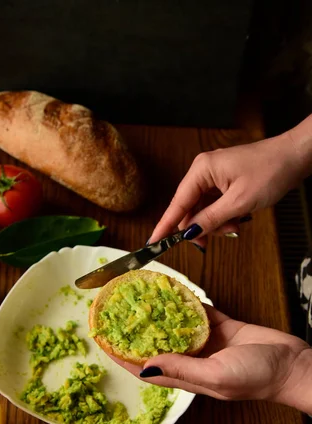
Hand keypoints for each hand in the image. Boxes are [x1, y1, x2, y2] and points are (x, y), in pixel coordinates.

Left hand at [110, 305, 311, 409]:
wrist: (293, 365)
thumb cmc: (258, 377)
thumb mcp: (216, 376)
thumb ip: (182, 369)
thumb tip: (146, 364)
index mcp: (187, 376)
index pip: (145, 367)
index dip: (122, 356)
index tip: (103, 340)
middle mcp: (191, 360)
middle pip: (155, 344)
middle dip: (134, 332)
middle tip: (116, 313)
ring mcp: (206, 343)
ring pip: (173, 326)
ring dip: (157, 314)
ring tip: (138, 297)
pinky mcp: (221, 327)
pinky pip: (196, 313)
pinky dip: (184, 302)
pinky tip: (172, 290)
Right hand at [149, 127, 310, 246]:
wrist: (295, 156)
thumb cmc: (270, 171)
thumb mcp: (239, 202)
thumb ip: (210, 219)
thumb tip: (188, 233)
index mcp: (202, 170)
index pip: (177, 203)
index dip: (165, 226)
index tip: (152, 243)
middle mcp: (203, 172)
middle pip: (189, 209)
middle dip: (201, 227)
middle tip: (212, 240)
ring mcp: (214, 177)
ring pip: (203, 210)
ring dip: (216, 223)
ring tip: (236, 224)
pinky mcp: (224, 182)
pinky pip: (214, 206)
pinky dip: (223, 217)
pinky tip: (237, 219)